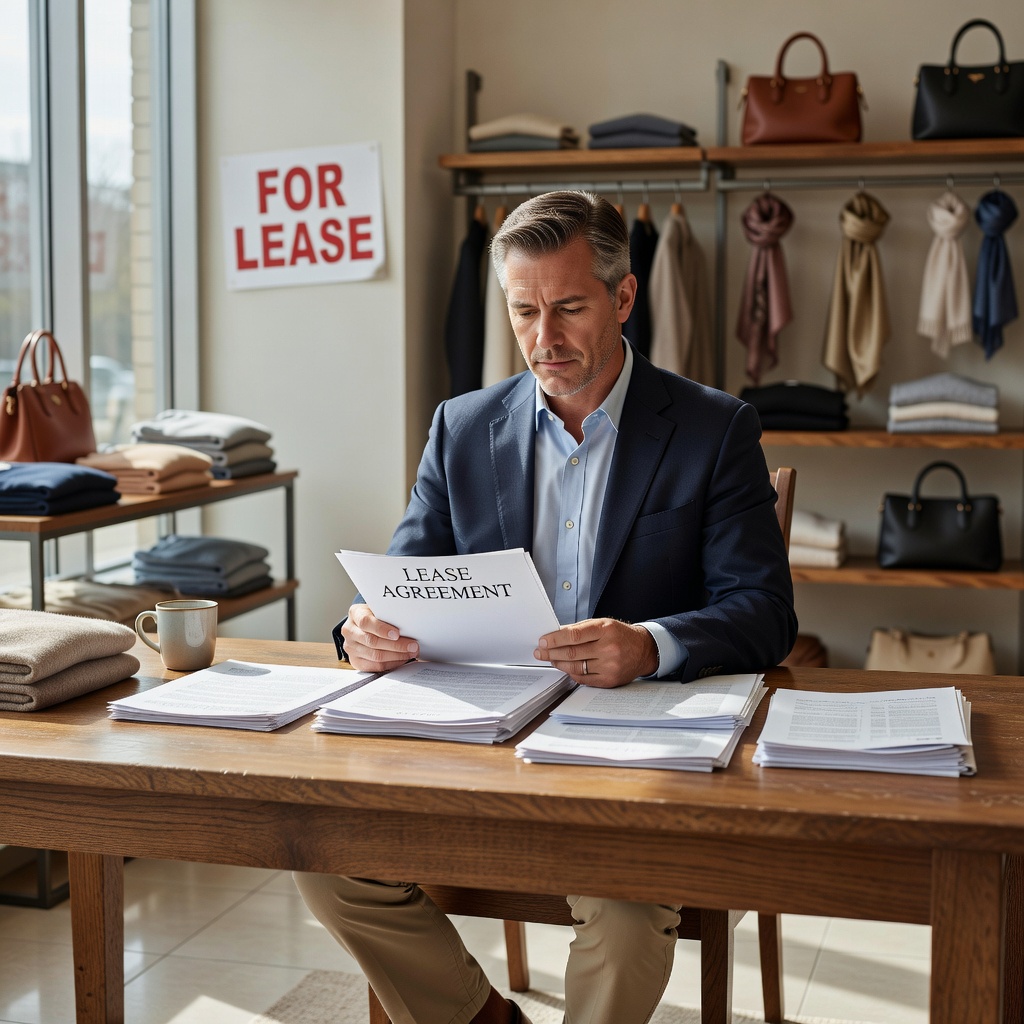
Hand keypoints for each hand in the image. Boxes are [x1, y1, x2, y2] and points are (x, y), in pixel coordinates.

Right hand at [341, 603, 418, 671]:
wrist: (363, 625)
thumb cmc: (376, 615)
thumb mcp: (380, 609)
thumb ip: (389, 614)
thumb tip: (409, 622)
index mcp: (355, 614)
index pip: (366, 622)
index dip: (382, 629)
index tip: (397, 634)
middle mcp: (350, 631)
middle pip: (372, 641)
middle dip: (396, 645)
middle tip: (413, 645)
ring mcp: (351, 648)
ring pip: (375, 656)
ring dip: (397, 655)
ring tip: (411, 652)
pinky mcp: (355, 661)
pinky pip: (375, 666)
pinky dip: (391, 663)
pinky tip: (402, 658)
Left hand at [535, 618, 657, 686]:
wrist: (643, 650)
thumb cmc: (620, 635)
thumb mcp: (603, 624)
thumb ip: (580, 629)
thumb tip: (556, 634)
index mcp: (605, 630)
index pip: (574, 635)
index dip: (555, 639)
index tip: (543, 641)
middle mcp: (609, 648)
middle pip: (572, 652)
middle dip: (552, 652)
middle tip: (540, 652)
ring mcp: (610, 666)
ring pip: (576, 667)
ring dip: (559, 663)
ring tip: (550, 659)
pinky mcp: (609, 680)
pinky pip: (584, 679)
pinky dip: (571, 673)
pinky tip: (564, 667)